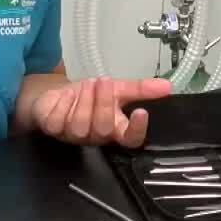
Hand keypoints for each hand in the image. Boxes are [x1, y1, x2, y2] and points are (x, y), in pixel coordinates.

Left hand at [31, 76, 170, 147]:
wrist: (58, 95)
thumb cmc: (90, 96)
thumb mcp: (117, 89)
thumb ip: (141, 89)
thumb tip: (167, 86)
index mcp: (115, 130)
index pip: (130, 139)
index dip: (137, 130)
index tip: (142, 112)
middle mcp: (95, 136)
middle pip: (104, 129)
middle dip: (104, 103)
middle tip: (103, 81)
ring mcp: (72, 135)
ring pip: (81, 125)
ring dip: (85, 100)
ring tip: (88, 83)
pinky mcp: (53, 129)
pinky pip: (58, 121)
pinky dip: (64, 104)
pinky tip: (66, 93)